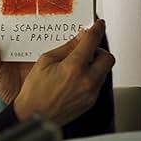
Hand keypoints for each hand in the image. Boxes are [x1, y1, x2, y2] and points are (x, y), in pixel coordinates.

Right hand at [0, 20, 115, 125]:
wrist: (33, 116)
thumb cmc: (34, 91)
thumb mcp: (45, 61)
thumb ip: (66, 48)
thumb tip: (80, 37)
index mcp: (73, 67)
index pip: (92, 41)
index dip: (97, 29)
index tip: (99, 25)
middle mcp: (86, 80)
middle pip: (107, 57)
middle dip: (99, 50)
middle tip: (88, 48)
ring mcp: (90, 93)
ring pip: (104, 71)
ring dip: (96, 64)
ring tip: (80, 64)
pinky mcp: (90, 102)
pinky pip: (98, 83)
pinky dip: (92, 76)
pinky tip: (77, 77)